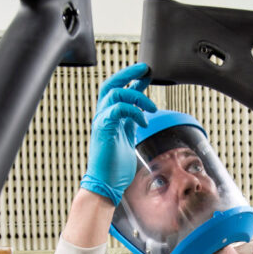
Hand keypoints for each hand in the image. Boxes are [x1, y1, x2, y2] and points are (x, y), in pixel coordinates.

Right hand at [80, 62, 156, 204]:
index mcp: (108, 117)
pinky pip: (117, 109)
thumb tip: (141, 111)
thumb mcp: (127, 137)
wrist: (106, 183)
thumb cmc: (115, 166)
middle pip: (110, 84)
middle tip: (145, 69)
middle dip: (128, 74)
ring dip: (137, 96)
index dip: (131, 79)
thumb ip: (131, 122)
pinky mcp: (104, 129)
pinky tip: (143, 121)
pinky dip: (133, 111)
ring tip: (151, 108)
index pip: (117, 90)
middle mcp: (102, 116)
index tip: (146, 73)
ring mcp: (101, 121)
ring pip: (115, 94)